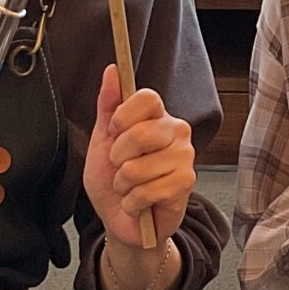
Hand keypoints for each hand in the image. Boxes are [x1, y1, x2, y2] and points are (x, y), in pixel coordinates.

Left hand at [84, 67, 194, 248]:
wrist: (120, 219)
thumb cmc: (112, 180)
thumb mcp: (102, 140)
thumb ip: (108, 106)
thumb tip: (112, 70)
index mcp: (156, 116)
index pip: (148, 97)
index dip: (124, 115)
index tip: (114, 131)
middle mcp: (175, 131)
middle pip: (142, 133)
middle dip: (118, 158)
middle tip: (120, 167)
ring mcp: (184, 157)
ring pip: (140, 167)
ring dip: (124, 184)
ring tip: (130, 187)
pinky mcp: (186, 183)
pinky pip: (148, 190)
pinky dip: (134, 201)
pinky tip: (139, 202)